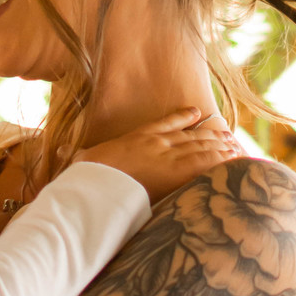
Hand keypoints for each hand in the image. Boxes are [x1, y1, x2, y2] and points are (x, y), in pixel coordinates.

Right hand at [76, 107, 240, 204]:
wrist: (98, 182)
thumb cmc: (87, 173)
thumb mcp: (82, 160)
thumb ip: (79, 156)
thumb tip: (62, 153)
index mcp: (137, 137)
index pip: (165, 124)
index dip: (183, 118)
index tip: (195, 112)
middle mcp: (156, 143)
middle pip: (190, 135)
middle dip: (209, 134)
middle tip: (225, 133)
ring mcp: (168, 154)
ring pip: (201, 146)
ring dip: (220, 146)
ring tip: (233, 145)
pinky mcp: (177, 170)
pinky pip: (206, 163)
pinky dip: (222, 160)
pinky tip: (233, 159)